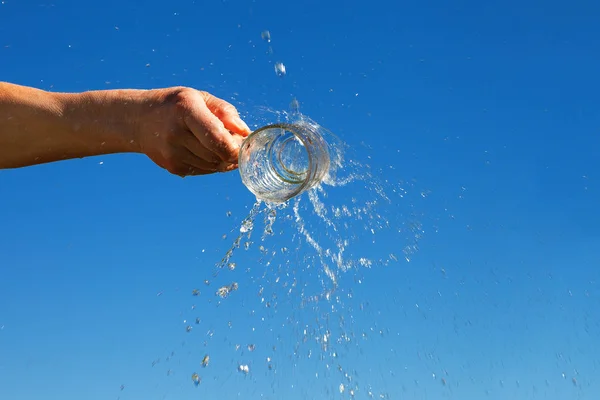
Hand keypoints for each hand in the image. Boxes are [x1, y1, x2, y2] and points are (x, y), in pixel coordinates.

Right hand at [135, 87, 251, 176]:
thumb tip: (245, 132)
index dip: (235, 148)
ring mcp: (172, 153)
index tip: (242, 145)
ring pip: (213, 165)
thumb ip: (225, 112)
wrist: (139, 120)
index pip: (217, 138)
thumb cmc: (176, 106)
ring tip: (217, 143)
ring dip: (222, 158)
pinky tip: (205, 150)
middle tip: (234, 141)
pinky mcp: (173, 167)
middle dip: (231, 151)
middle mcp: (176, 133)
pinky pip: (205, 171)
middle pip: (218, 154)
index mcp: (186, 110)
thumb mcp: (199, 98)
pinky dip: (212, 163)